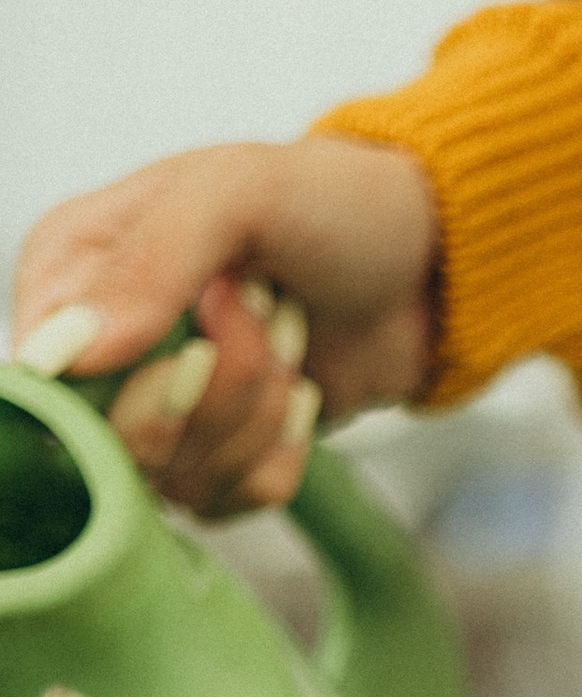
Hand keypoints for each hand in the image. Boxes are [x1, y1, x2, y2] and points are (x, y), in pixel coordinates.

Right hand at [10, 136, 438, 514]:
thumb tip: (72, 354)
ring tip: (291, 334)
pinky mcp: (220, 460)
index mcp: (69, 268)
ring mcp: (157, 411)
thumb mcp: (236, 196)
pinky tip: (303, 388)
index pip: (43, 375)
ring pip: (180, 479)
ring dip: (259, 411)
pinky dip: (285, 450)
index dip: (119, 383)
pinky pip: (235, 500)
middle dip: (215, 389)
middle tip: (265, 313)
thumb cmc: (329, 205)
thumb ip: (149, 263)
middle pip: (114, 442)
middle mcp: (100, 349)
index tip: (191, 344)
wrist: (424, 261)